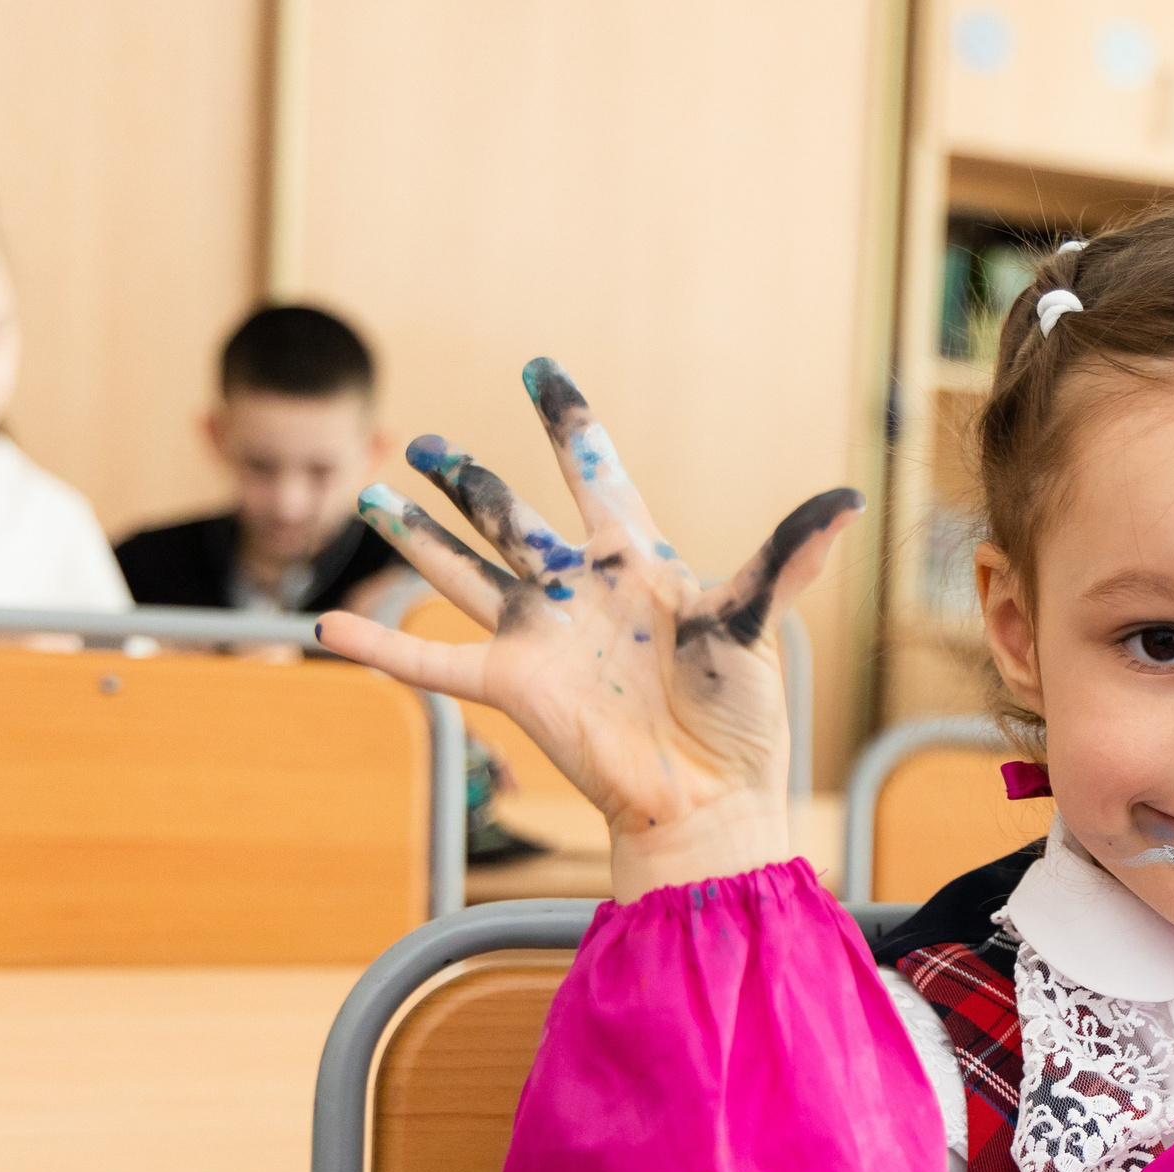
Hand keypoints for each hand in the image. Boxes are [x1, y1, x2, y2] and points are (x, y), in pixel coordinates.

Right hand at [312, 360, 862, 900]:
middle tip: (420, 438)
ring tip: (371, 495)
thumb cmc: (739, 717)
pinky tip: (324, 629)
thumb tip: (849, 501)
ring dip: (416, 539)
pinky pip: (434, 663)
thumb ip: (788, 558)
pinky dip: (381, 650)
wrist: (711, 799)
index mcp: (636, 562)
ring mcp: (541, 638)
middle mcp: (579, 593)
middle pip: (509, 517)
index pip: (596, 475)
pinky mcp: (514, 687)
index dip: (569, 424)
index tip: (540, 370)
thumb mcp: (759, 624)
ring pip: (463, 573)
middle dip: (467, 478)